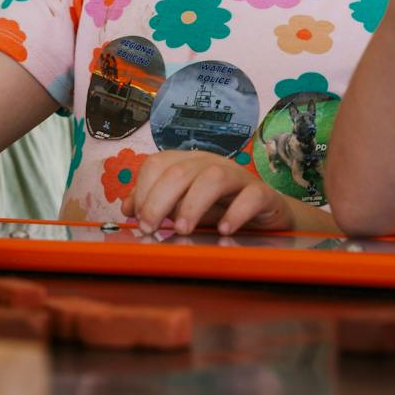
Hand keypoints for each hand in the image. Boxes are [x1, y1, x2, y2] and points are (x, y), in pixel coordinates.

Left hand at [122, 151, 290, 235]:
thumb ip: (156, 204)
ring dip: (193, 204)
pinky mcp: (263, 194)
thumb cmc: (221, 210)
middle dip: (159, 200)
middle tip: (150, 228)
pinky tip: (224, 230)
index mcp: (189, 163)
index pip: (158, 163)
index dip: (143, 189)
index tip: (137, 219)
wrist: (267, 217)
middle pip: (180, 171)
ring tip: (183, 230)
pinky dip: (236, 213)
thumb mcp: (183, 207)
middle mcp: (212, 164)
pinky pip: (251, 196)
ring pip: (213, 177)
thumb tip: (127, 207)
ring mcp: (239, 177)